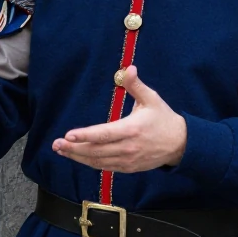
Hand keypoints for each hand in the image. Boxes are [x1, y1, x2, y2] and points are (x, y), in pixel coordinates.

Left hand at [52, 65, 186, 172]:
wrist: (180, 144)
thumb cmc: (164, 119)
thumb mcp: (151, 98)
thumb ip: (136, 85)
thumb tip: (128, 68)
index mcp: (132, 129)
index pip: (104, 134)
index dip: (85, 135)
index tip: (68, 135)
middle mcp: (128, 147)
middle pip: (96, 150)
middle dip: (74, 148)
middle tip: (56, 144)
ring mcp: (127, 160)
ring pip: (98, 161)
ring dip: (78, 157)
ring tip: (61, 151)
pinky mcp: (128, 168)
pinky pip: (105, 167)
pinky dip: (90, 163)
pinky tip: (78, 157)